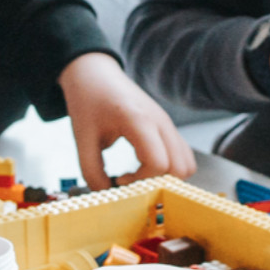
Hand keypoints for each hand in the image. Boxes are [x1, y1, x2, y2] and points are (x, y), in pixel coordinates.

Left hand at [58, 52, 194, 189]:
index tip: (119, 178)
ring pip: (187, 164)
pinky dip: (168, 168)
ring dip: (165, 177)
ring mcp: (167, 123)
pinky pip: (182, 155)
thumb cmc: (88, 101)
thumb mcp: (82, 138)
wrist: (95, 74)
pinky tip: (143, 164)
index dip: (141, 180)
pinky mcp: (167, 127)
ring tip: (138, 173)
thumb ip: (91, 171)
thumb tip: (106, 195)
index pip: (159, 163)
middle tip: (130, 180)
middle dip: (157, 182)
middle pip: (180, 168)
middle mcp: (160, 121)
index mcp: (139, 120)